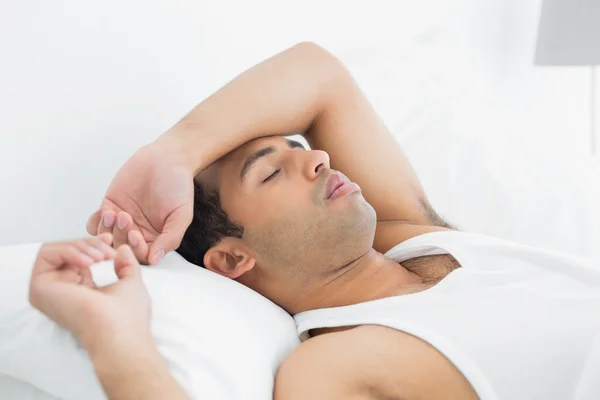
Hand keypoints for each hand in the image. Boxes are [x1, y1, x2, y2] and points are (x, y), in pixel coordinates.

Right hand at [29, 234, 151, 349]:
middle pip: (66, 251)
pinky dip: (70, 250)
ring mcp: (48, 290)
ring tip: (101, 257)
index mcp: (79, 289)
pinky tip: (89, 262)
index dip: (93, 243)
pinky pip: (47, 254)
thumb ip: (126, 265)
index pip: (77, 256)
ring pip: (56, 250)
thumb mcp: (132, 282)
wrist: (120, 334)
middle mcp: (61, 290)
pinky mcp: (39, 288)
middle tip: (108, 251)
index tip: (110, 239)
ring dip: (81, 246)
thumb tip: (122, 249)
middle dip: (90, 244)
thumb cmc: (128, 316)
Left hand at [87, 136, 194, 264]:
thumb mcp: (181, 214)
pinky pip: (95, 224)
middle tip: (126, 217)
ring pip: (106, 238)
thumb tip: (155, 260)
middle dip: (120, 236)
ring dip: (107, 229)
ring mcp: (122, 222)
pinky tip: (106, 210)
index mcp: (156, 239)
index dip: (136, 249)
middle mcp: (138, 233)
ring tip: (115, 212)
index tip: (136, 235)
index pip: (142, 256)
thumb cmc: (178, 185)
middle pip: (121, 248)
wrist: (166, 159)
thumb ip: (170, 238)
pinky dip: (96, 222)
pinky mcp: (109, 207)